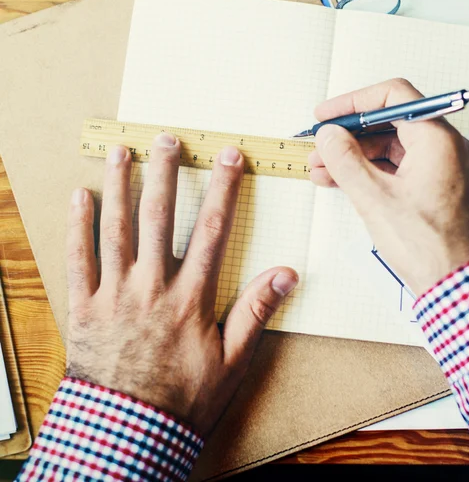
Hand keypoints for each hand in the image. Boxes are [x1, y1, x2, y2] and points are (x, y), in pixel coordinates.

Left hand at [66, 133, 297, 436]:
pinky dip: (78, 225)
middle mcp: (151, 286)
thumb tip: (286, 274)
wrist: (129, 434)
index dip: (224, 188)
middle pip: (159, 217)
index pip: (213, 229)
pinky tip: (80, 196)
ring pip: (115, 229)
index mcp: (190, 296)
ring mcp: (114, 293)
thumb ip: (256, 312)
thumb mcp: (232, 360)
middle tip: (166, 139)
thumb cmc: (184, 397)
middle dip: (165, 173)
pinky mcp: (84, 306)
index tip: (229, 157)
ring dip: (119, 186)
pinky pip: (78, 259)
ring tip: (120, 152)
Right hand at [309, 79, 468, 296]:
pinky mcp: (440, 189)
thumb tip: (329, 135)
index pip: (393, 97)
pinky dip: (373, 173)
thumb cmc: (429, 246)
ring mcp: (445, 169)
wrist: (462, 288)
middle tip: (319, 148)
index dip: (353, 103)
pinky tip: (344, 183)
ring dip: (356, 156)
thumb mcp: (375, 199)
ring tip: (322, 170)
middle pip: (390, 124)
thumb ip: (346, 160)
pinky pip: (402, 169)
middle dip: (349, 136)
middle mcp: (447, 147)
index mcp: (438, 139)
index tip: (326, 116)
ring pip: (393, 149)